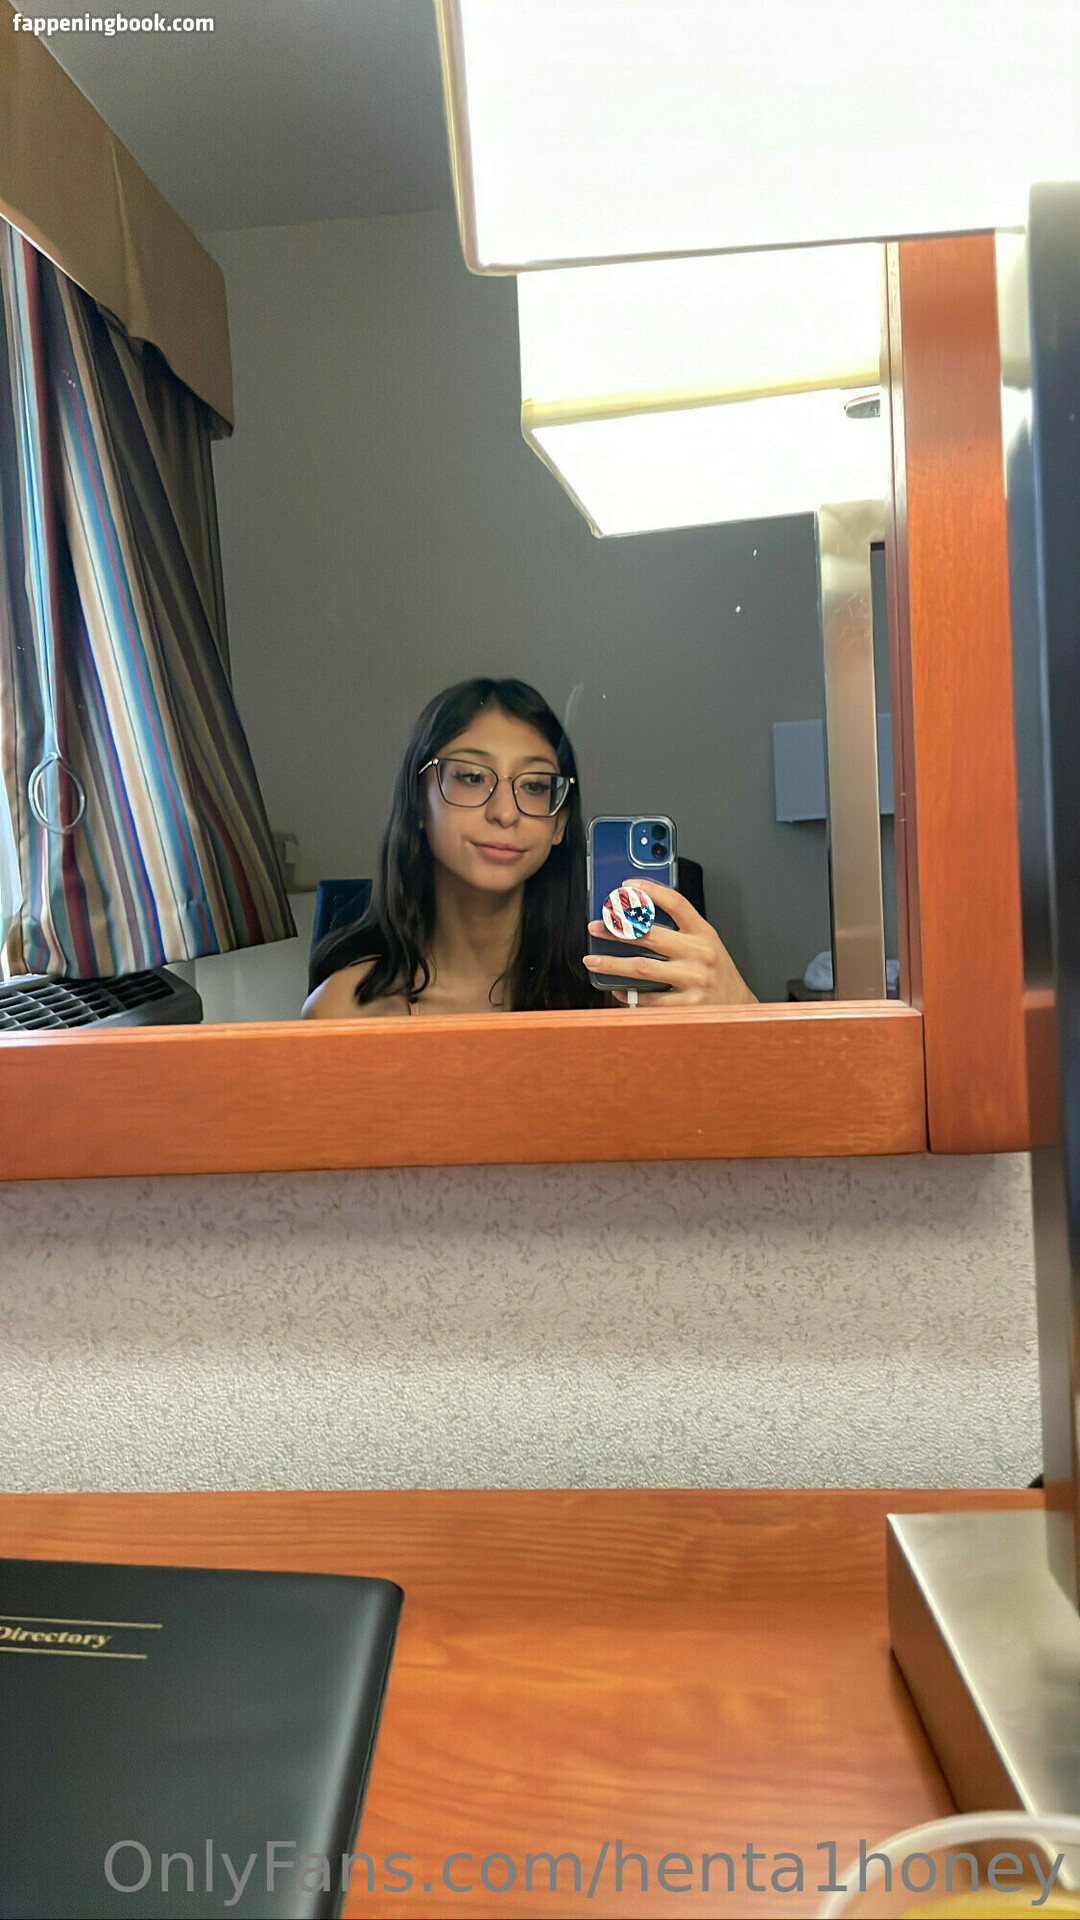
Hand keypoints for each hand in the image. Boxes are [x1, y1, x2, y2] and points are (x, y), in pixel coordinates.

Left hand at [585, 878, 756, 1007]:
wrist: (739, 1006)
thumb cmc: (716, 973)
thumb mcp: (706, 944)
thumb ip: (680, 931)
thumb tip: (636, 920)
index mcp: (704, 933)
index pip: (677, 903)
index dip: (650, 891)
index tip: (627, 886)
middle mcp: (700, 954)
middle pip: (650, 935)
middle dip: (618, 929)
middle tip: (597, 926)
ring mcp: (694, 980)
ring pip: (643, 968)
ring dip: (613, 963)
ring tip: (593, 960)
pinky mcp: (687, 1005)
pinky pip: (649, 999)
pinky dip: (629, 994)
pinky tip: (618, 989)